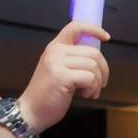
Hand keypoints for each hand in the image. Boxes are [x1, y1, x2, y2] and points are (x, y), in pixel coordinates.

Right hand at [16, 21, 110, 135]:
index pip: (75, 27)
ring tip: (91, 92)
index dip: (93, 29)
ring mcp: (56, 63)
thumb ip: (73, 59)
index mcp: (55, 47)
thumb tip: (97, 57)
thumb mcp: (59, 69)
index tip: (106, 37)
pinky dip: (93, 89)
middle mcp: (55, 51)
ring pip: (93, 66)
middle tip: (100, 83)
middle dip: (103, 70)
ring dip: (98, 82)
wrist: (32, 110)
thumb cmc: (49, 93)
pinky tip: (86, 95)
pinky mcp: (61, 76)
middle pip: (93, 52)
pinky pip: (90, 78)